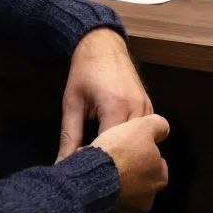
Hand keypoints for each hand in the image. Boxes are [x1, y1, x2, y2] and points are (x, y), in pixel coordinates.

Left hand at [56, 28, 152, 161]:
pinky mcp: (149, 105)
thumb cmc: (84, 71)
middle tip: (96, 168)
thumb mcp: (72, 103)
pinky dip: (133, 140)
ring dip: (125, 150)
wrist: (103, 44)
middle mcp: (137, 108)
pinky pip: (145, 131)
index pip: (112, 148)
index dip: (98, 162)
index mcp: (116, 107)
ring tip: (108, 158)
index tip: (85, 168)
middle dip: (114, 160)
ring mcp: (147, 106)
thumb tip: (63, 163)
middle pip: (130, 148)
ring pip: (141, 142)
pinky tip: (119, 145)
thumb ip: (69, 136)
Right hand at [89, 114, 169, 212]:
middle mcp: (147, 199)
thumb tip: (163, 129)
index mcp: (159, 178)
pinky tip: (91, 182)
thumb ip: (158, 126)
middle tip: (112, 158)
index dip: (142, 153)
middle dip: (128, 171)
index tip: (128, 147)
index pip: (156, 164)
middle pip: (140, 181)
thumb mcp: (143, 127)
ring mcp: (128, 211)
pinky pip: (107, 203)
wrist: (93, 179)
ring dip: (114, 184)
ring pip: (122, 193)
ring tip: (98, 170)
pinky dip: (102, 194)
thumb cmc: (121, 152)